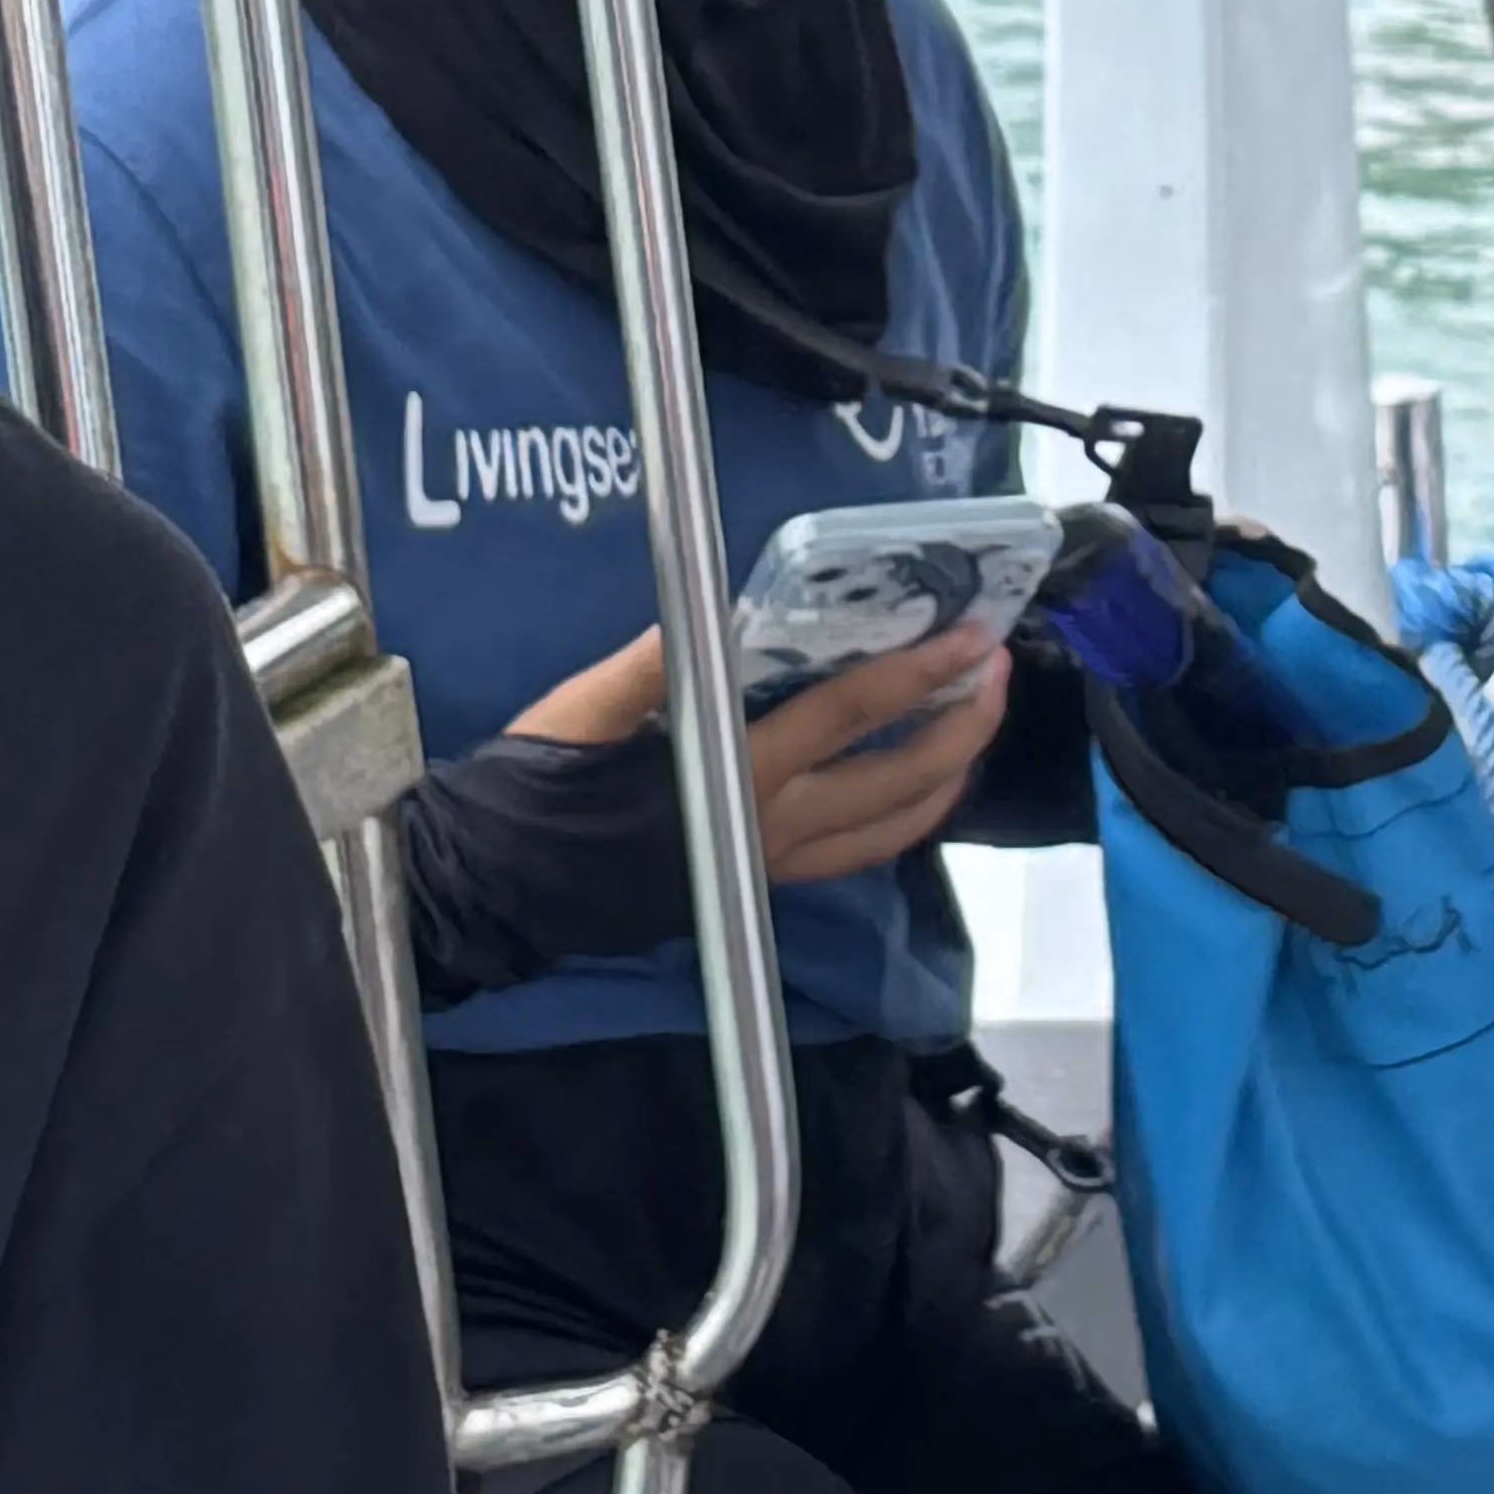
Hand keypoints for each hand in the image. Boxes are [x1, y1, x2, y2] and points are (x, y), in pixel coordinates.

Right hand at [505, 622, 1016, 887]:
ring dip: (948, 775)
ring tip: (977, 721)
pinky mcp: (762, 880)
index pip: (845, 718)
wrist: (498, 882)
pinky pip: (859, 855)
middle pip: (896, 783)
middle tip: (995, 670)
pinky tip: (920, 784)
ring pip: (891, 830)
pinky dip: (905, 818)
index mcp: (732, 775)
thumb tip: (719, 611)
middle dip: (961, 726)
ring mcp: (772, 863)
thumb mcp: (585, 708)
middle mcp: (769, 828)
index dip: (914, 675)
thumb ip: (657, 662)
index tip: (968, 640)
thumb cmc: (539, 785)